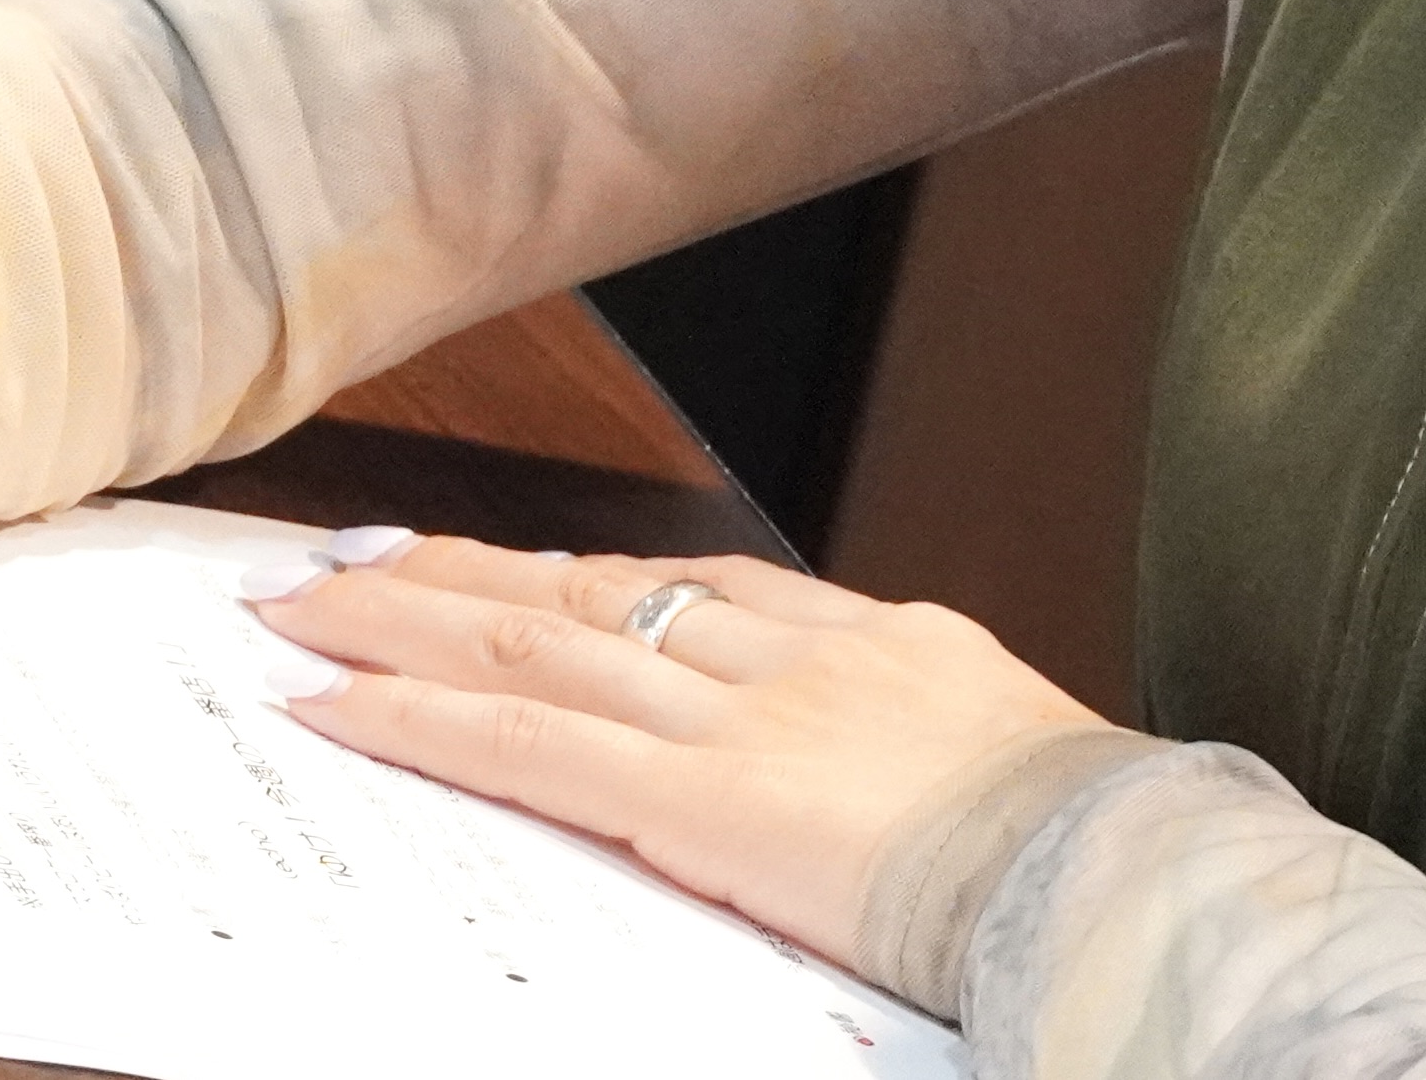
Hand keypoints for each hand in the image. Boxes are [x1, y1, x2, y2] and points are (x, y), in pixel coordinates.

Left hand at [246, 534, 1097, 975]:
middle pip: (594, 589)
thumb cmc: (1096, 846)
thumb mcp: (1022, 764)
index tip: (516, 571)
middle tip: (354, 558)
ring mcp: (740, 718)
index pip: (702, 591)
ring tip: (304, 607)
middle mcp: (795, 655)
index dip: (589, 579)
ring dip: (405, 622)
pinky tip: (338, 705)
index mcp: (882, 640)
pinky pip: (528, 746)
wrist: (1120, 869)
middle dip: (464, 575)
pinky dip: (421, 721)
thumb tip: (911, 797)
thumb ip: (935, 755)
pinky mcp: (698, 800)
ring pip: (535, 641)